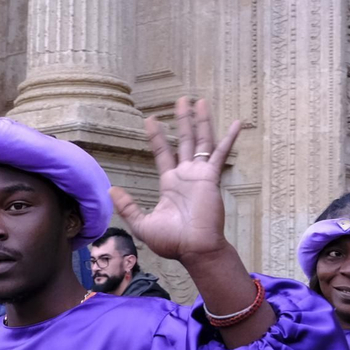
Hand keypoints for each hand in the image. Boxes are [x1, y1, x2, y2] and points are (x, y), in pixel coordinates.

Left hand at [111, 97, 240, 266]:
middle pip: (183, 140)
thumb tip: (112, 191)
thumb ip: (128, 207)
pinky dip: (229, 138)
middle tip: (181, 100)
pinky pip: (221, 153)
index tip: (150, 119)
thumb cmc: (172, 241)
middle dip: (182, 120)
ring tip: (200, 101)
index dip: (156, 136)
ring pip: (200, 141)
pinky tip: (237, 123)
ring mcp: (200, 174)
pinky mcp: (211, 177)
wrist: (194, 249)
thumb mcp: (142, 224)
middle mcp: (186, 175)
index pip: (162, 153)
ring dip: (201, 121)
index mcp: (170, 183)